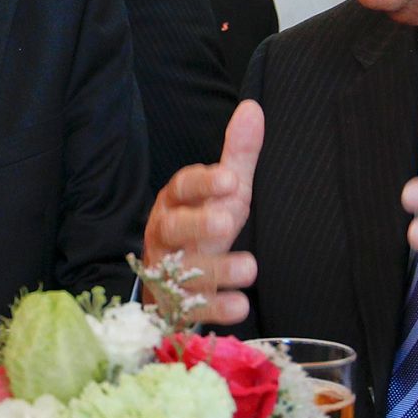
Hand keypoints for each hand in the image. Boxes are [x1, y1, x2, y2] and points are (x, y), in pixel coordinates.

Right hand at [141, 100, 262, 325]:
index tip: (228, 179)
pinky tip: (241, 306)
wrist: (173, 281)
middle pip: (173, 227)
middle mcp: (165, 234)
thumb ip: (237, 154)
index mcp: (176, 201)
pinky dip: (215, 310)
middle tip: (226, 221)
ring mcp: (168, 272)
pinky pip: (191, 309)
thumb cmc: (204, 226)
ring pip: (183, 270)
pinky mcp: (176, 306)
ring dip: (216, 270)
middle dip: (198, 223)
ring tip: (251, 267)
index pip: (182, 186)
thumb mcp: (223, 190)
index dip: (202, 183)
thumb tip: (252, 107)